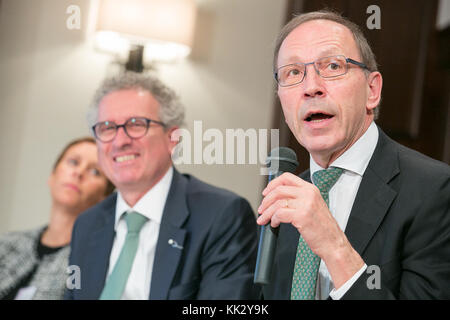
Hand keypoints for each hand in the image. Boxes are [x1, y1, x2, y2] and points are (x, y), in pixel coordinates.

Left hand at [257, 172, 363, 288]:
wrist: (333, 243)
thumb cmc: (323, 228)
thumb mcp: (313, 206)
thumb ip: (298, 198)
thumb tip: (278, 198)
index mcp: (311, 189)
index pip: (287, 177)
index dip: (273, 184)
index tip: (266, 193)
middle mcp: (308, 194)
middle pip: (279, 189)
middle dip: (266, 200)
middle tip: (262, 209)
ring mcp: (305, 204)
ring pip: (277, 202)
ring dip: (267, 212)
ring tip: (264, 219)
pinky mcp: (301, 216)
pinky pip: (279, 213)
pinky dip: (273, 219)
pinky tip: (274, 224)